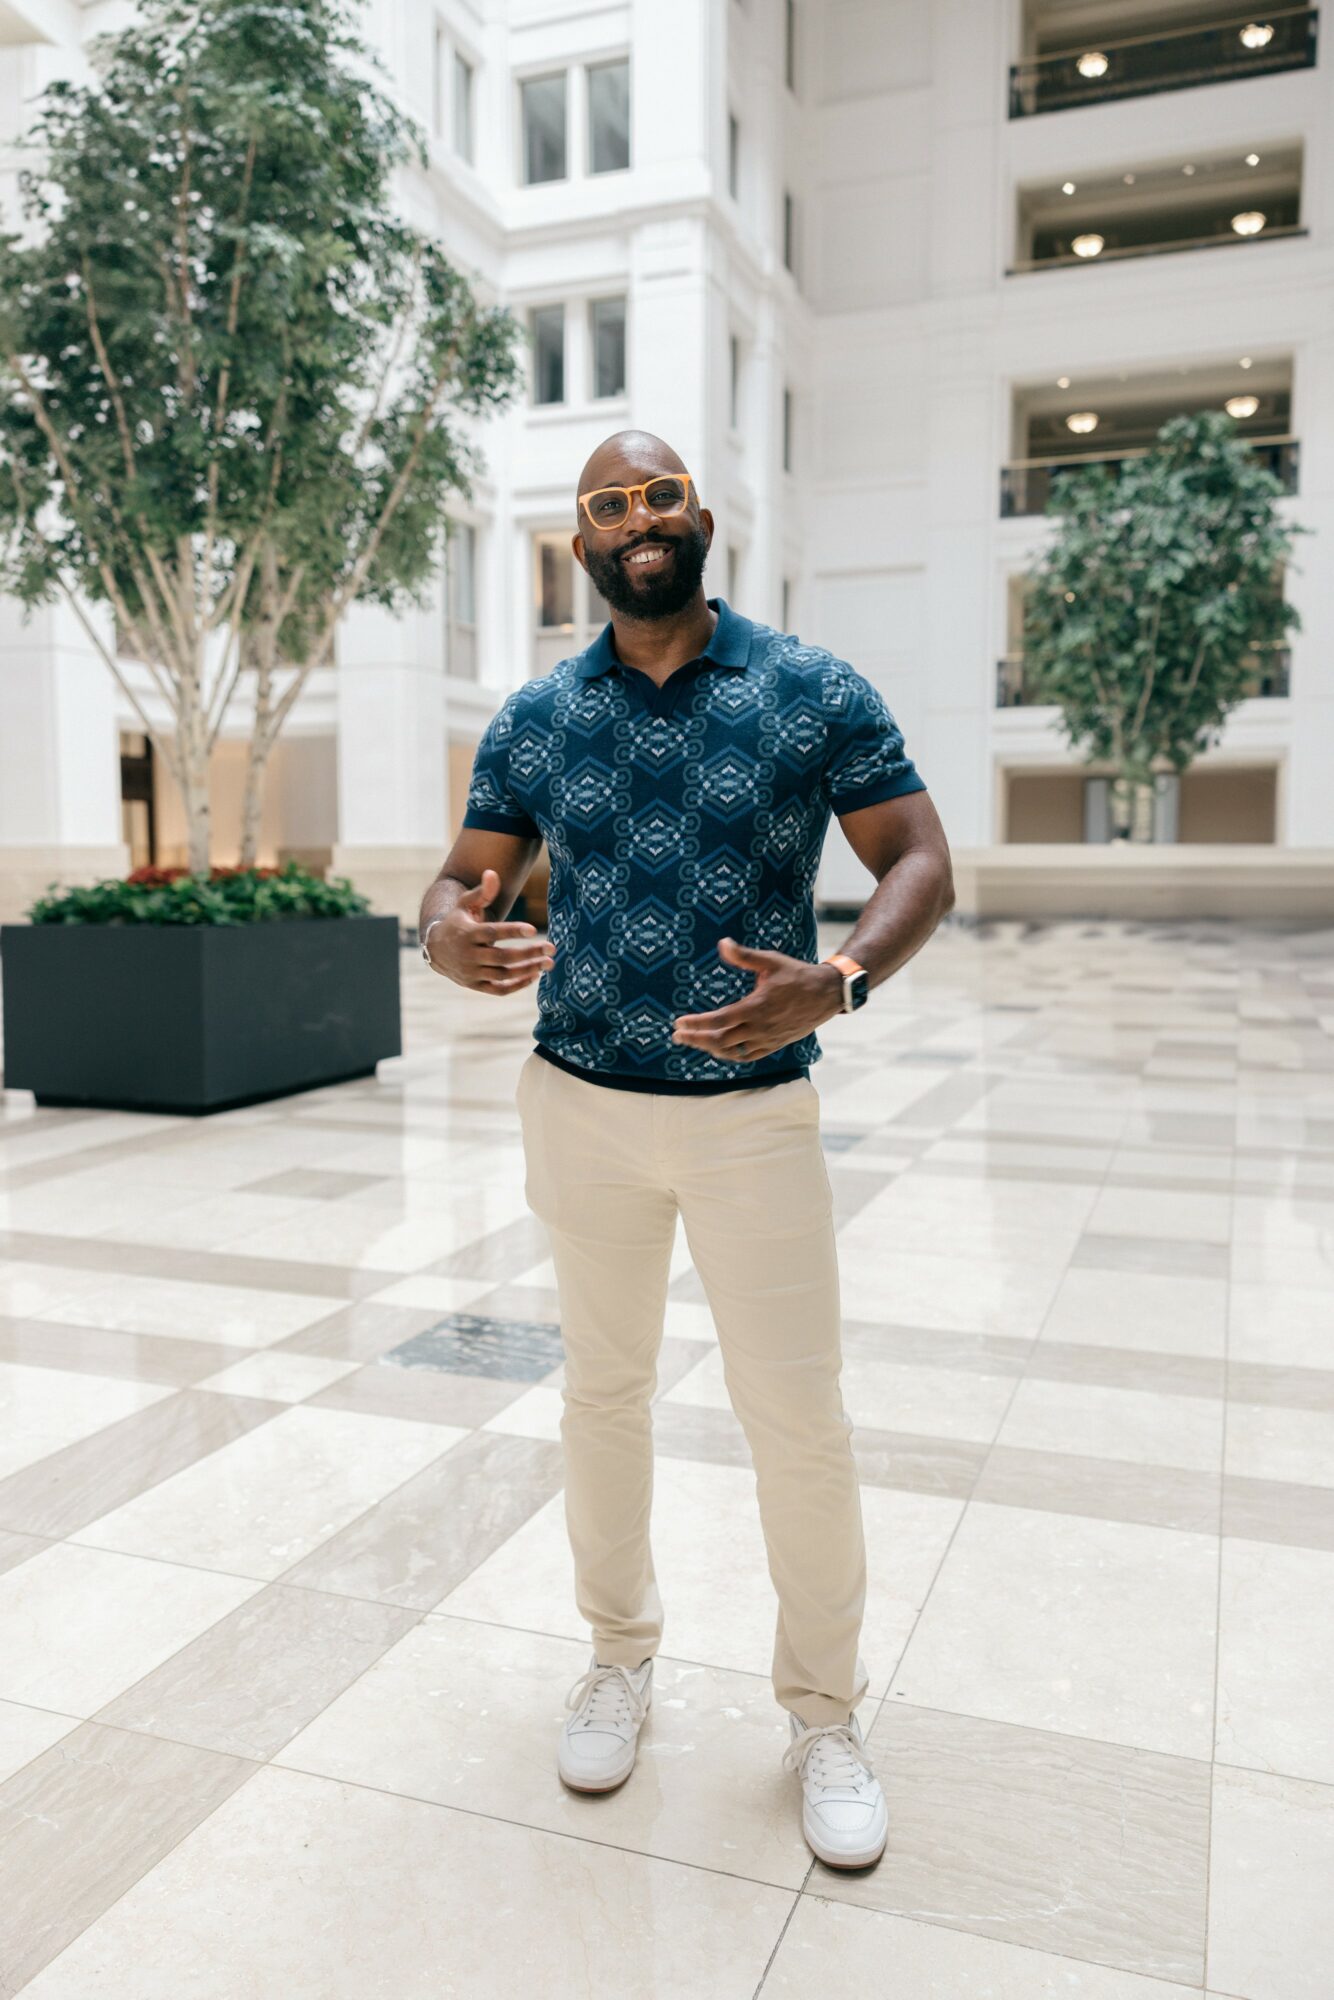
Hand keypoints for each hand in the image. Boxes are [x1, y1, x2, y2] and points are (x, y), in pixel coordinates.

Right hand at [424, 869, 554, 993]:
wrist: (435, 949)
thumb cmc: (457, 922)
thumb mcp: (465, 904)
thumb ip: (482, 892)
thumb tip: (492, 873)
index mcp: (467, 933)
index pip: (491, 933)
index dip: (512, 931)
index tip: (533, 929)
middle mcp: (469, 955)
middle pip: (502, 957)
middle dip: (529, 953)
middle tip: (551, 948)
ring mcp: (472, 972)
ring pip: (503, 974)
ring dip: (528, 970)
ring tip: (548, 963)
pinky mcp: (475, 985)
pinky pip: (498, 990)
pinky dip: (517, 986)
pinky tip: (534, 976)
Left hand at [671, 937, 842, 1062]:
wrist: (826, 994)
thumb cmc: (796, 974)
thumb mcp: (770, 961)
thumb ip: (744, 956)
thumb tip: (723, 943)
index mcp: (756, 1007)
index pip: (718, 1020)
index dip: (696, 1023)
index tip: (679, 1022)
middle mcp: (760, 1027)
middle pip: (720, 1040)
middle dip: (696, 1039)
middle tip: (677, 1036)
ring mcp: (768, 1038)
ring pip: (732, 1051)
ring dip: (710, 1048)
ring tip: (694, 1042)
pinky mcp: (775, 1044)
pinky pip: (749, 1055)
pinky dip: (731, 1055)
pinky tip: (719, 1050)